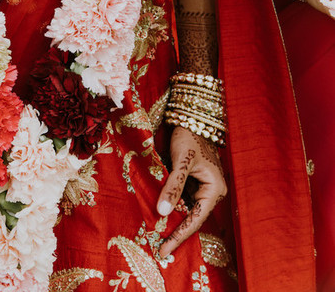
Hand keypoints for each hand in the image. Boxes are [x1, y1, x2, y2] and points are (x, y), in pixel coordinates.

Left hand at [156, 126, 226, 258]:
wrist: (190, 119)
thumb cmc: (189, 137)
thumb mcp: (181, 160)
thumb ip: (173, 185)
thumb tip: (163, 212)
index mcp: (214, 189)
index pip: (195, 220)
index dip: (179, 236)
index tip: (163, 250)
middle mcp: (211, 192)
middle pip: (192, 218)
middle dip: (175, 231)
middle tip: (157, 248)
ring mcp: (203, 188)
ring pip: (186, 210)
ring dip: (172, 220)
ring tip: (156, 235)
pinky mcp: (194, 183)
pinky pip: (182, 200)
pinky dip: (171, 207)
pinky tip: (160, 216)